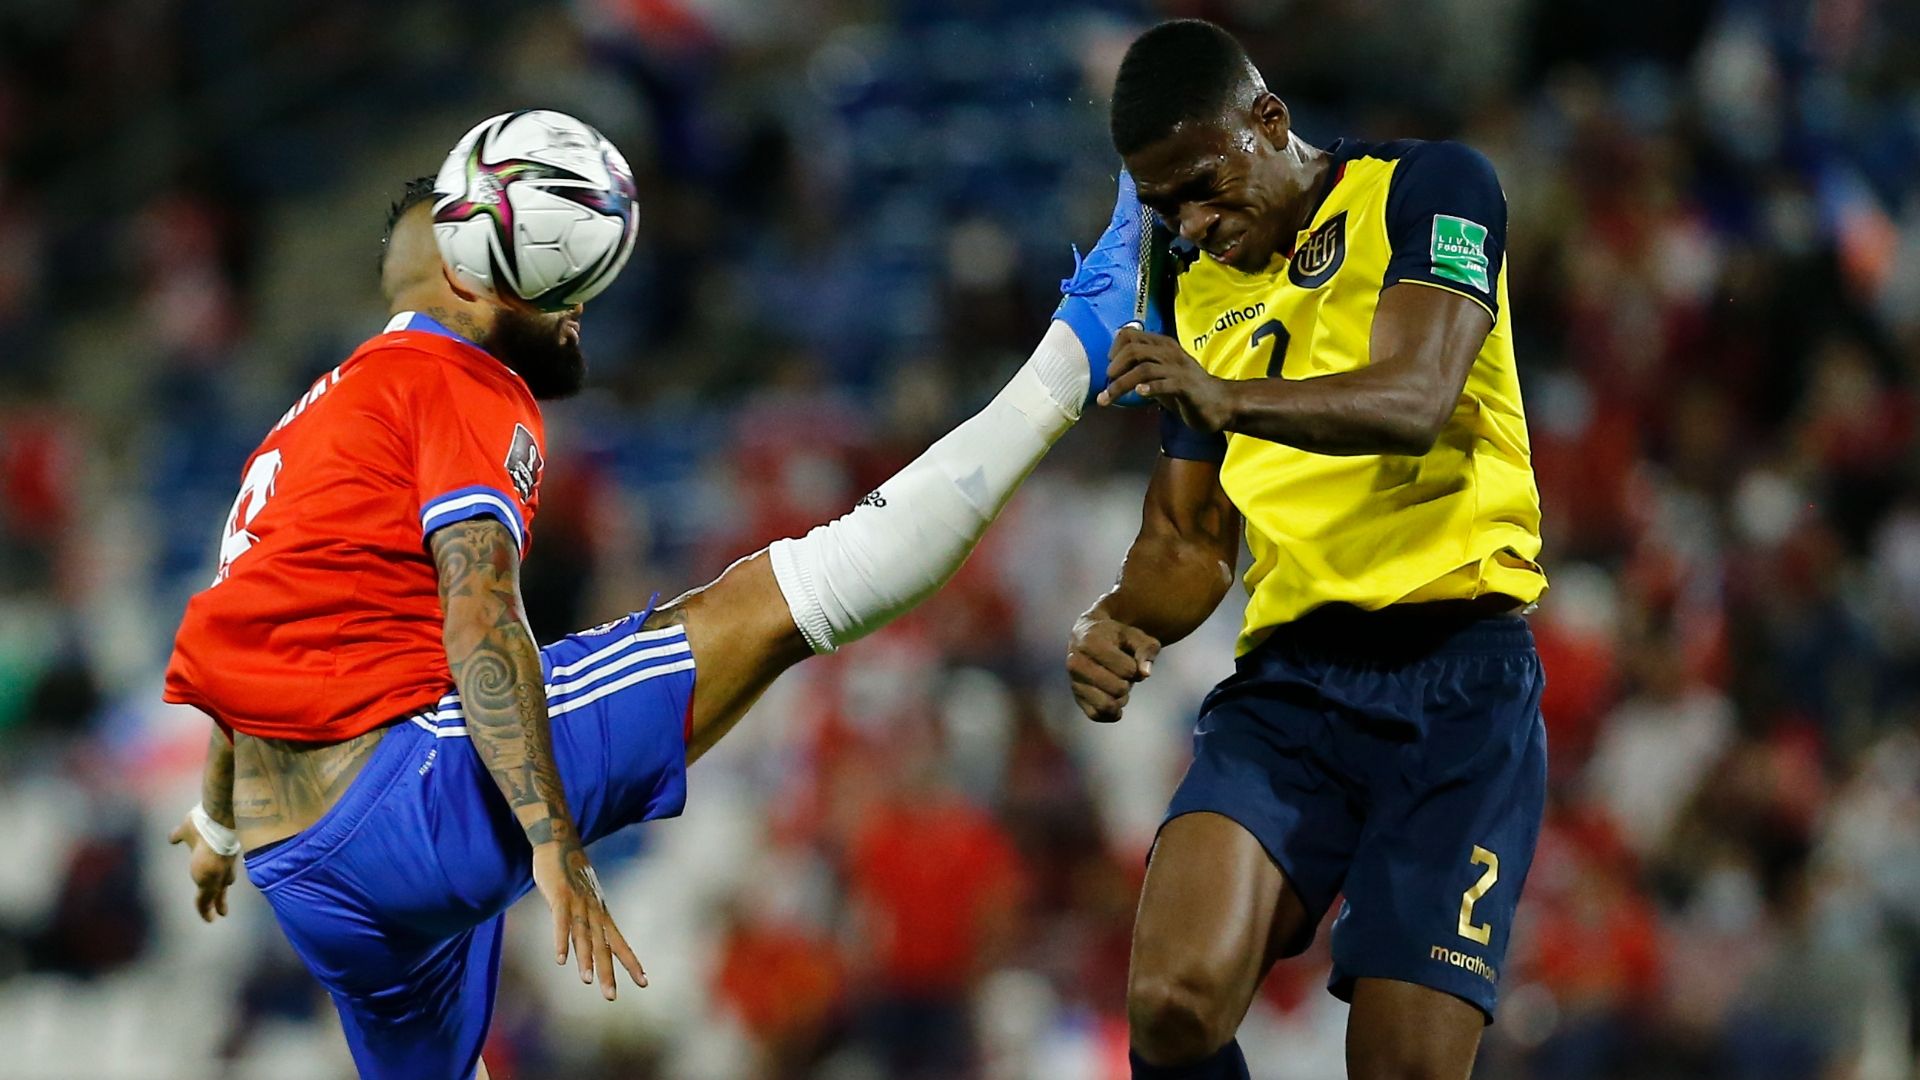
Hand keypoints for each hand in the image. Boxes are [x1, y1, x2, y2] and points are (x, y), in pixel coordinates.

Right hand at [167, 814, 236, 922]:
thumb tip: (171, 838)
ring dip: (211, 906)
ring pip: (214, 895)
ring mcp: (216, 876)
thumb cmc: (203, 823)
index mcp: (219, 856)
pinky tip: (209, 919)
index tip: (225, 885)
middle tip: (222, 911)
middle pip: (222, 885)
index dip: (223, 879)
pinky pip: (204, 901)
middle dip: (220, 897)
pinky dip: (205, 910)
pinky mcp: (208, 882)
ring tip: (212, 918)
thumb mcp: (187, 831)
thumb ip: (179, 835)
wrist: (216, 823)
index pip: (223, 872)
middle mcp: (221, 867)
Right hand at [533, 839, 645, 999]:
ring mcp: (578, 903)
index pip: (620, 943)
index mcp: (602, 913)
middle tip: (611, 997)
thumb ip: (585, 919)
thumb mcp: (584, 898)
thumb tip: (585, 939)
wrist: (560, 841)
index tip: (644, 982)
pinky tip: (560, 959)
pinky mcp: (560, 896)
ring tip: (587, 980)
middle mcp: (594, 911)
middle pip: (603, 946)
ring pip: (583, 936)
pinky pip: (561, 921)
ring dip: (585, 959)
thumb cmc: (571, 873)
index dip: (631, 962)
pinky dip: (561, 940)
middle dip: (608, 972)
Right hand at [1067, 614, 1161, 722]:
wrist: (1089, 636)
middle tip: (1124, 674)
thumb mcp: (1136, 635)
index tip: (1129, 659)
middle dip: (1128, 683)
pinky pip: (1097, 715)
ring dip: (1121, 700)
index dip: (1136, 667)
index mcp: (1090, 642)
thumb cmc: (1117, 636)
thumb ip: (1146, 650)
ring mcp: (1074, 681)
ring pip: (1106, 706)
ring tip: (1119, 686)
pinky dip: (1111, 713)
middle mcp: (1076, 662)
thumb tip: (1145, 673)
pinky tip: (1115, 700)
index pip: (1127, 669)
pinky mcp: (1077, 697)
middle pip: (1118, 689)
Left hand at [1100, 327, 1236, 433]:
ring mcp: (1178, 369)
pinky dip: (1150, 388)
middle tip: (1107, 383)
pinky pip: (1165, 384)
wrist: (1219, 404)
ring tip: (1109, 396)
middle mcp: (1169, 352)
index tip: (1109, 368)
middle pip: (1134, 350)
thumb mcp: (1161, 373)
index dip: (1114, 348)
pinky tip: (1140, 393)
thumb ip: (1142, 367)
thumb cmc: (1187, 389)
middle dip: (1114, 367)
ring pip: (1144, 369)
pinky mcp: (1186, 387)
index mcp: (1162, 345)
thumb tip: (1113, 368)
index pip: (1131, 334)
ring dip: (1122, 384)